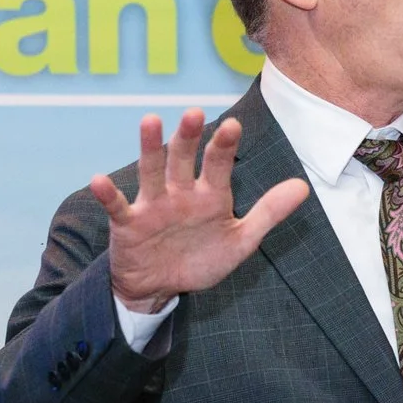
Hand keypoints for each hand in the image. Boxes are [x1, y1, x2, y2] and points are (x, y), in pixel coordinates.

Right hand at [92, 110, 309, 312]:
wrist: (161, 288)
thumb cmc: (200, 259)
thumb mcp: (240, 241)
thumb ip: (269, 213)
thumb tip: (303, 186)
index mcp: (209, 194)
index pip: (218, 164)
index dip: (224, 146)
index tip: (233, 126)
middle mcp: (180, 192)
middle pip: (183, 158)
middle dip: (188, 137)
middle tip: (194, 114)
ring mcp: (152, 205)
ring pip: (151, 171)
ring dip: (150, 148)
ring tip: (150, 121)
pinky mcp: (128, 223)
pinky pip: (117, 206)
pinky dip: (107, 194)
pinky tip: (100, 180)